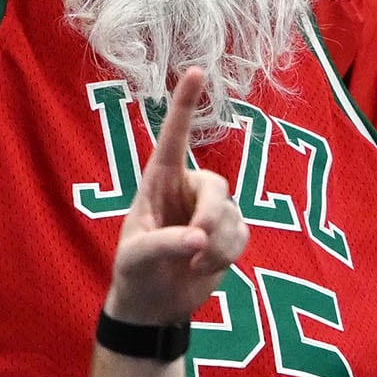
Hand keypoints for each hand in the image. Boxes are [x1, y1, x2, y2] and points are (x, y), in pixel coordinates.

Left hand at [107, 68, 248, 326]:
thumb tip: (200, 238)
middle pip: (218, 187)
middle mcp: (188, 189)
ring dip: (217, 247)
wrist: (153, 306)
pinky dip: (227, 255)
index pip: (174, 137)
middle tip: (198, 249)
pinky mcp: (228, 233)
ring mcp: (211, 211)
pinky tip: (205, 267)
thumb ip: (164, 244)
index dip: (184, 104)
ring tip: (192, 265)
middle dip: (212, 218)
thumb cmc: (134, 273)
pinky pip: (243, 235)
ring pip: (233, 217)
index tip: (195, 70)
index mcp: (159, 182)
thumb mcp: (136, 258)